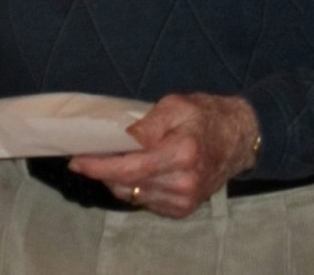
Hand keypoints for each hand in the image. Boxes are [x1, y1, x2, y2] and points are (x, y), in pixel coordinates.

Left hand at [69, 93, 258, 218]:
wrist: (236, 137)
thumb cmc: (203, 115)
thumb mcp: (175, 105)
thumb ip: (147, 124)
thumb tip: (120, 139)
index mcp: (182, 154)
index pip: (131, 168)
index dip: (99, 166)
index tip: (76, 161)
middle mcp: (183, 183)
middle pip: (128, 184)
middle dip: (102, 171)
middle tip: (86, 154)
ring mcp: (184, 200)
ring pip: (133, 195)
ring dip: (115, 179)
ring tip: (108, 159)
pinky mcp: (183, 209)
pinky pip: (145, 202)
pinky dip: (132, 187)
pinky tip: (131, 170)